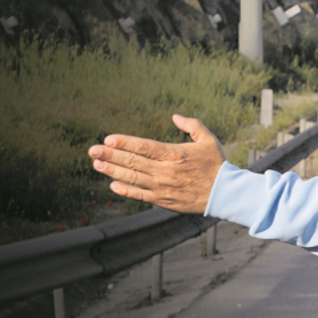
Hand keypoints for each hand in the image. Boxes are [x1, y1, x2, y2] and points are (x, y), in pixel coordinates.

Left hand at [89, 114, 224, 213]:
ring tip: (97, 164)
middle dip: (110, 155)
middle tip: (92, 150)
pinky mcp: (163, 201)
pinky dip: (126, 191)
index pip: (143, 146)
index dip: (124, 142)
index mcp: (174, 154)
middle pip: (132, 161)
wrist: (225, 194)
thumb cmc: (216, 165)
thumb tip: (175, 117)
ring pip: (132, 178)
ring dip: (112, 171)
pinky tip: (113, 185)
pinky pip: (140, 195)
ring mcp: (162, 187)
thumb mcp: (208, 140)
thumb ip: (192, 125)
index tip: (108, 139)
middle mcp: (165, 171)